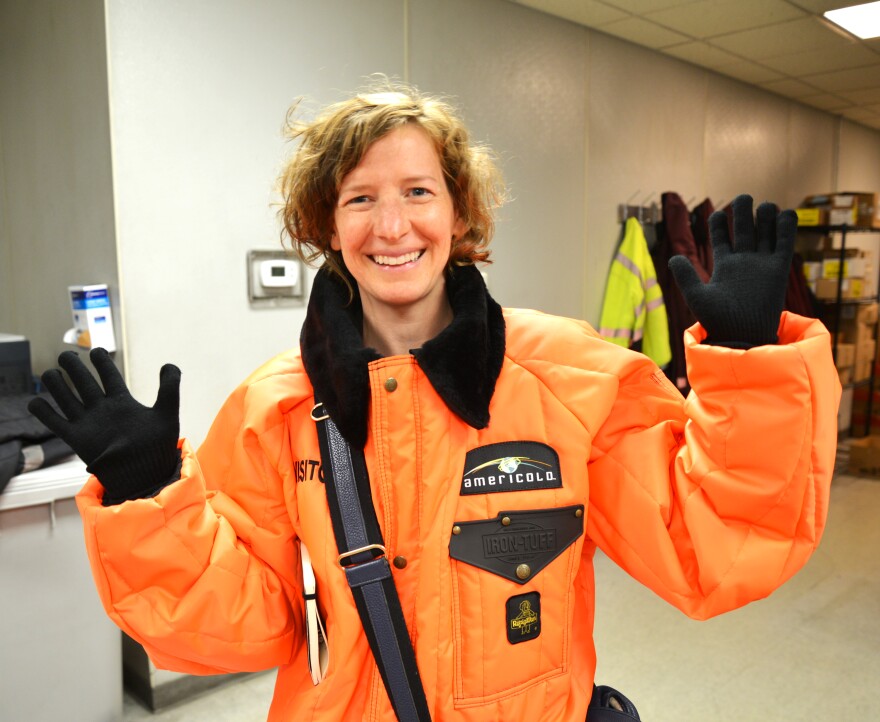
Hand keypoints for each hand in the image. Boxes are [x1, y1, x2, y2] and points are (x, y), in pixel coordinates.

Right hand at [28, 348, 180, 504]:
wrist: (143, 475)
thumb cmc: (157, 447)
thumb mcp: (167, 414)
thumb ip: (170, 388)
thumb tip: (168, 364)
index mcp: (122, 402)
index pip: (109, 375)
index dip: (101, 361)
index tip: (96, 351)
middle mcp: (103, 410)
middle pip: (84, 382)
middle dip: (74, 367)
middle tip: (65, 355)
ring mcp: (88, 423)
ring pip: (66, 398)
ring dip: (56, 385)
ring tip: (49, 373)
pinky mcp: (77, 439)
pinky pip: (55, 422)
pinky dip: (43, 412)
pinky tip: (35, 402)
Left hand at [669, 194, 794, 346]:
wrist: (742, 336)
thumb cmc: (718, 321)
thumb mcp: (697, 296)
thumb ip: (686, 276)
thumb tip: (673, 258)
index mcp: (724, 265)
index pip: (722, 236)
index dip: (719, 223)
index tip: (717, 214)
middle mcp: (744, 261)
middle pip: (745, 229)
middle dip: (744, 211)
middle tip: (743, 198)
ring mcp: (762, 263)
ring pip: (766, 232)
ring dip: (766, 216)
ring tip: (764, 207)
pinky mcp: (779, 269)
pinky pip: (785, 244)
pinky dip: (787, 228)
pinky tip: (785, 214)